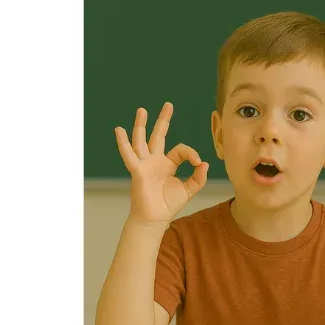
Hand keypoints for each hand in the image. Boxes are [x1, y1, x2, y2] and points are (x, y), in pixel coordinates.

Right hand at [115, 103, 208, 225]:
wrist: (155, 219)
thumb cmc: (168, 205)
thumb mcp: (189, 190)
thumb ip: (198, 177)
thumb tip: (204, 163)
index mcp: (167, 164)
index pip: (180, 149)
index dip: (190, 152)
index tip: (197, 162)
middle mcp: (155, 161)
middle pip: (158, 135)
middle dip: (163, 120)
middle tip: (168, 105)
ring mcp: (145, 164)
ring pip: (141, 140)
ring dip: (141, 125)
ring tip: (142, 110)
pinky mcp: (137, 171)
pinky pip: (129, 155)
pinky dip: (123, 143)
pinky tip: (119, 130)